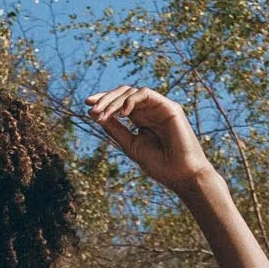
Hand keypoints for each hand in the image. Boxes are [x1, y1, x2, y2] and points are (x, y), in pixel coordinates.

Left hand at [85, 84, 218, 193]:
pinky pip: (146, 93)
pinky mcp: (168, 106)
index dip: (103, 101)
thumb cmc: (159, 165)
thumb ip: (115, 130)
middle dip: (105, 100)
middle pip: (122, 94)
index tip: (87, 104)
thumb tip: (94, 114)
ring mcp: (159, 107)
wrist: (181, 175)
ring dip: (114, 101)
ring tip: (104, 115)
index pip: (119, 104)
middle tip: (93, 110)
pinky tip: (123, 113)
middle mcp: (149, 110)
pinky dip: (131, 100)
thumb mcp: (131, 145)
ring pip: (131, 92)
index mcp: (140, 120)